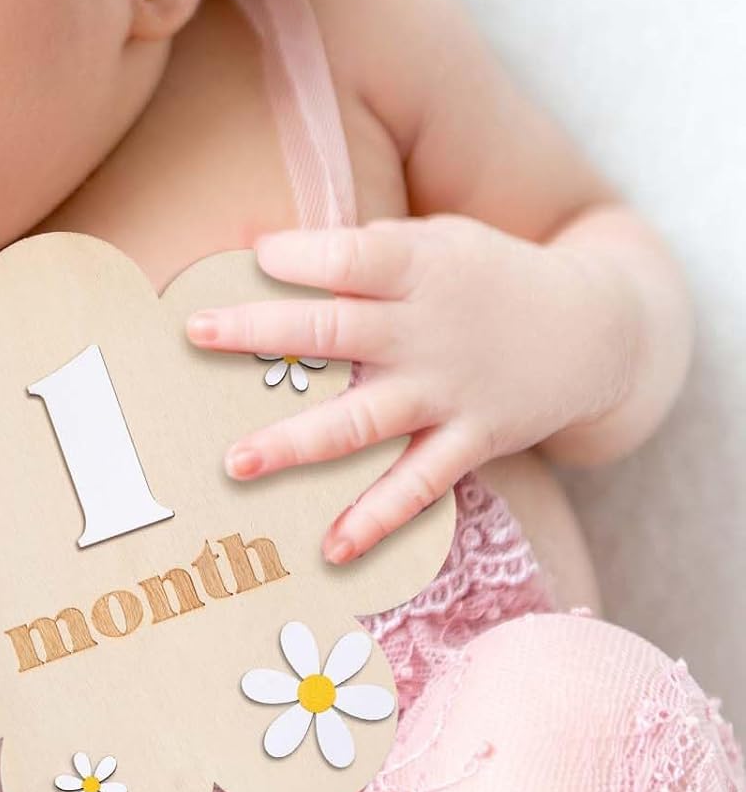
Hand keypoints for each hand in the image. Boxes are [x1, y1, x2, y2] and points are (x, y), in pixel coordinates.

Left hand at [186, 214, 627, 565]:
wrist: (596, 329)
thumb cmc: (483, 274)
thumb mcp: (436, 242)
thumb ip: (364, 248)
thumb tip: (262, 245)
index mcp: (419, 269)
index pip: (349, 259)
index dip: (298, 255)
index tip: (250, 255)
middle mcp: (427, 332)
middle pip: (334, 333)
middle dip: (260, 334)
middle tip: (196, 334)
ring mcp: (448, 394)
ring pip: (361, 422)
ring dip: (296, 444)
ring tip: (236, 462)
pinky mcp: (471, 443)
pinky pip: (418, 487)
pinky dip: (377, 520)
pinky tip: (330, 549)